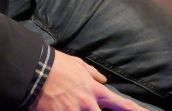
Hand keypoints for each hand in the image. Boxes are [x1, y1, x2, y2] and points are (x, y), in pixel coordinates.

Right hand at [32, 51, 146, 110]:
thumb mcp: (79, 65)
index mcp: (94, 91)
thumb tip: (103, 80)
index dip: (135, 110)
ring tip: (74, 104)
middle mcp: (88, 104)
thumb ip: (93, 75)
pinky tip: (63, 108)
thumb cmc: (57, 66)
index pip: (120, 103)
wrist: (36, 71)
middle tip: (98, 108)